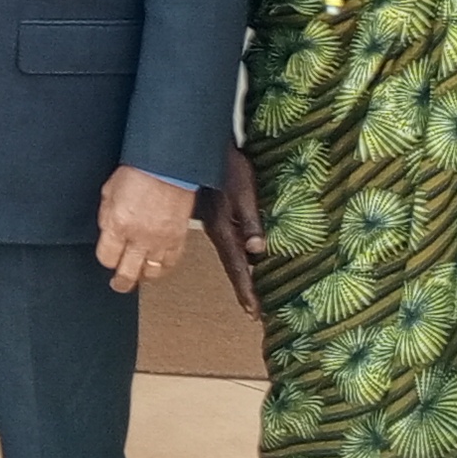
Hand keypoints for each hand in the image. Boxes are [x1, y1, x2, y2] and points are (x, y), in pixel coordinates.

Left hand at [95, 165, 197, 295]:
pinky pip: (171, 263)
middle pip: (127, 274)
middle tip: (119, 284)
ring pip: (151, 273)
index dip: (106, 260)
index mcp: (118, 224)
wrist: (168, 164)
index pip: (107, 258)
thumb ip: (106, 215)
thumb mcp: (109, 191)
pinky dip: (164, 268)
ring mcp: (160, 240)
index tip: (108, 258)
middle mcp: (139, 237)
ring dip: (143, 276)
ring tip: (139, 275)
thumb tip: (106, 231)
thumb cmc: (140, 171)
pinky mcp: (178, 238)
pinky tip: (159, 267)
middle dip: (121, 282)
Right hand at [211, 146, 265, 318]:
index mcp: (223, 228)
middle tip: (253, 311)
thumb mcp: (243, 190)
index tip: (255, 311)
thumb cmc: (225, 165)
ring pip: (227, 255)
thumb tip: (258, 249)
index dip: (247, 288)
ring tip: (248, 292)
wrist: (198, 146)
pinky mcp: (211, 215)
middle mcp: (216, 230)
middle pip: (231, 265)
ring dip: (239, 274)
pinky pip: (224, 242)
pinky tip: (240, 258)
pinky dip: (234, 257)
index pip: (238, 265)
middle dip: (243, 288)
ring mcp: (211, 223)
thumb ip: (250, 219)